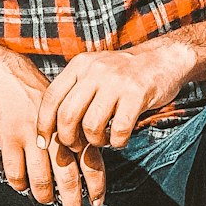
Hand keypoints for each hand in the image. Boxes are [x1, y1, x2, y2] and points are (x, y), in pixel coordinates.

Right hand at [0, 55, 105, 205]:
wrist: (7, 74)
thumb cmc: (37, 95)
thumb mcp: (63, 109)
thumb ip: (75, 133)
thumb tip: (87, 166)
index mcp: (72, 125)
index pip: (91, 160)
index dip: (96, 185)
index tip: (98, 201)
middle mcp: (55, 132)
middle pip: (68, 176)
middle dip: (73, 200)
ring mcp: (31, 136)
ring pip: (41, 180)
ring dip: (45, 196)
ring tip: (46, 200)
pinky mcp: (9, 137)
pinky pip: (15, 173)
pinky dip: (19, 185)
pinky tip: (21, 185)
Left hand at [36, 42, 194, 151]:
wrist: (162, 58)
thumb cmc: (123, 73)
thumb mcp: (94, 70)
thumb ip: (75, 90)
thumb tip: (52, 126)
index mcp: (79, 64)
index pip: (51, 97)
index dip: (43, 124)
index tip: (42, 142)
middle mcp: (94, 70)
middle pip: (67, 115)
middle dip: (68, 139)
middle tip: (76, 146)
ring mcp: (116, 82)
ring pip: (90, 126)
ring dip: (94, 142)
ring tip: (102, 139)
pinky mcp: (136, 94)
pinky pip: (118, 131)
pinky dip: (117, 142)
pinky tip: (119, 138)